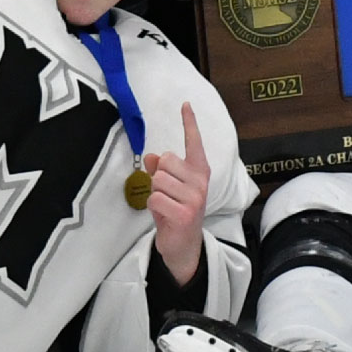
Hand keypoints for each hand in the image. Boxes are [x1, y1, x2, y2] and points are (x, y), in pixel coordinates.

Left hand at [141, 104, 213, 284]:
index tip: (185, 104)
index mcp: (199, 172)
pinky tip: (164, 216)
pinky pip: (155, 198)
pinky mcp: (185, 213)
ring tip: (165, 206)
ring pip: (158, 180)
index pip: (194, 144)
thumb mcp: (168, 189)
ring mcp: (194, 198)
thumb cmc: (175, 213)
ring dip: (155, 193)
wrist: (184, 247)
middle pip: (166, 161)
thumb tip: (151, 156)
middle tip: (166, 195)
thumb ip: (161, 171)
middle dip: (158, 177)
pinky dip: (153, 207)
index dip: (189, 123)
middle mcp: (200, 182)